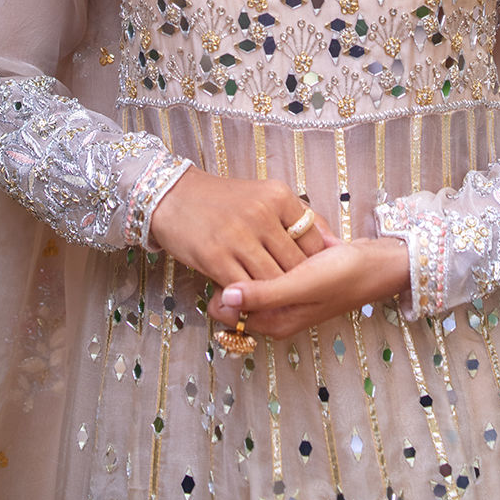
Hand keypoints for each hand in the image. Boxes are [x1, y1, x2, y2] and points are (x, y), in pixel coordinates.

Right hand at [149, 166, 330, 288]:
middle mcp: (262, 214)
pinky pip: (244, 290)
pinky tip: (251, 301)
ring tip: (277, 304)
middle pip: (296, 264)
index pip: (313, 240)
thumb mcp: (262, 195)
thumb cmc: (221, 200)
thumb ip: (292, 217)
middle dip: (298, 284)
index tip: (313, 275)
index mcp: (278, 196)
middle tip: (298, 297)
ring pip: (273, 281)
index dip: (315, 263)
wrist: (173, 196)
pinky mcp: (216, 257)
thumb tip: (326, 242)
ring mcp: (239, 236)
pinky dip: (250, 300)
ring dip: (275, 296)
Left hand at [206, 234, 410, 338]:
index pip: (225, 309)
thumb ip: (264, 294)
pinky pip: (268, 264)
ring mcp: (284, 293)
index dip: (219, 284)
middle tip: (241, 239)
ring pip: (251, 274)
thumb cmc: (343, 276)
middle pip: (236, 291)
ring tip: (256, 233)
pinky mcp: (293, 275)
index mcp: (273, 322)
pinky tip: (272, 231)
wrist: (377, 262)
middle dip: (235, 265)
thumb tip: (223, 298)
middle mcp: (275, 311)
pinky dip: (266, 250)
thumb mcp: (302, 285)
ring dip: (250, 255)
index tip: (224, 255)